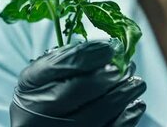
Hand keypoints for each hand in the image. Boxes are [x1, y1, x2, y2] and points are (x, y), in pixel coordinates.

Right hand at [10, 40, 145, 126]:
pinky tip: (135, 104)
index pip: (55, 67)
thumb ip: (71, 58)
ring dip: (122, 95)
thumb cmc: (47, 94)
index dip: (86, 56)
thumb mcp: (48, 73)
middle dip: (108, 76)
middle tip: (128, 66)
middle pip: (74, 93)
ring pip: (93, 116)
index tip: (110, 48)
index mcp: (29, 87)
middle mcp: (36, 114)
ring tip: (136, 82)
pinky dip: (125, 118)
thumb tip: (107, 48)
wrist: (40, 126)